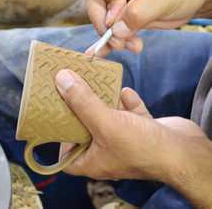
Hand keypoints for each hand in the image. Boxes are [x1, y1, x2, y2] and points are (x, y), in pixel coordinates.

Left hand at [55, 69, 211, 207]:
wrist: (186, 153)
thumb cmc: (144, 148)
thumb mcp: (105, 123)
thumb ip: (82, 102)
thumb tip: (62, 80)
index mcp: (92, 161)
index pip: (66, 151)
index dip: (58, 134)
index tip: (55, 113)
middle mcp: (106, 151)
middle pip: (86, 127)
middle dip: (82, 107)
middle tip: (72, 88)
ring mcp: (124, 139)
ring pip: (108, 116)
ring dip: (105, 100)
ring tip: (96, 83)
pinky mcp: (139, 129)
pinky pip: (128, 113)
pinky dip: (126, 102)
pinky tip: (125, 92)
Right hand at [85, 0, 211, 56]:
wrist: (193, 0)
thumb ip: (138, 13)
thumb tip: (116, 32)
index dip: (109, 0)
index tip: (117, 20)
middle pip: (96, 0)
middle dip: (106, 25)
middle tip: (118, 43)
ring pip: (101, 16)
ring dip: (111, 36)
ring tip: (126, 46)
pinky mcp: (122, 13)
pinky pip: (109, 27)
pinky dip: (108, 40)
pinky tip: (107, 51)